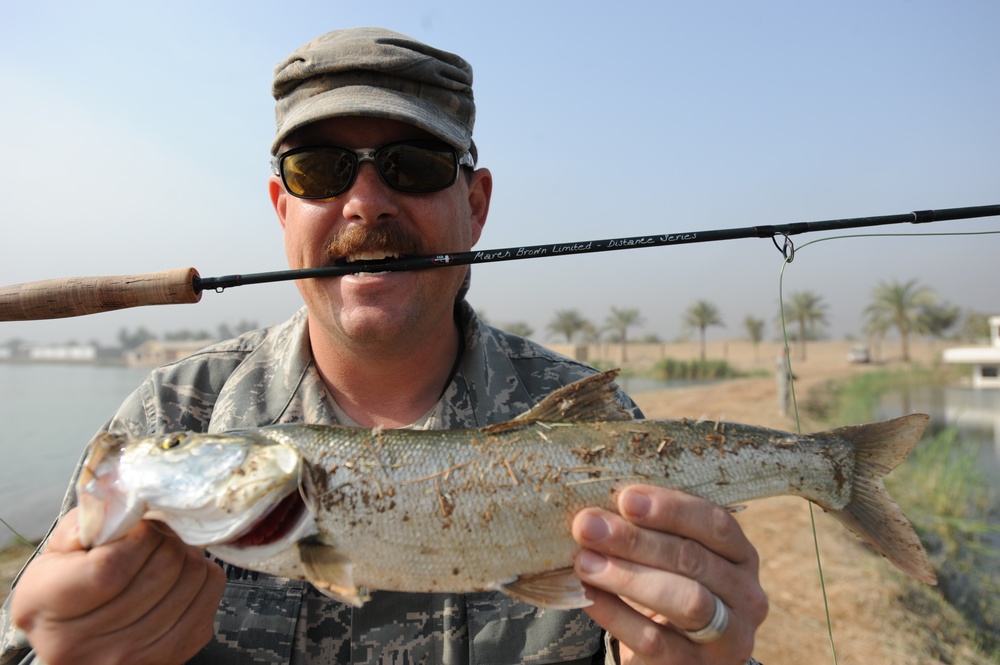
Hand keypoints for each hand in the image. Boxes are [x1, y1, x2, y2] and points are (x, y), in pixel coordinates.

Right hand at [11, 508, 225, 664]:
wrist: (76, 638)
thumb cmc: (67, 584)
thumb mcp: (60, 549)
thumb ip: (91, 520)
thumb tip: (129, 501)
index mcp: (46, 604)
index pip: (113, 567)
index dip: (140, 535)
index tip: (140, 525)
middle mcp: (82, 642)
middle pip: (162, 569)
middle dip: (166, 538)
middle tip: (155, 535)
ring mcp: (128, 656)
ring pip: (192, 579)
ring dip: (186, 555)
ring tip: (166, 554)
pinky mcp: (169, 655)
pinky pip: (210, 595)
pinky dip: (203, 575)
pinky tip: (180, 575)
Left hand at [572, 486, 767, 663]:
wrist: (678, 654)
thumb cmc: (671, 588)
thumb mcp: (674, 559)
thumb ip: (651, 532)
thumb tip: (599, 511)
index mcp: (742, 556)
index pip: (716, 524)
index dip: (671, 509)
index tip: (626, 498)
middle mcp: (746, 597)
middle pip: (693, 559)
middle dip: (635, 540)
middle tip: (587, 527)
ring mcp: (728, 638)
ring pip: (684, 601)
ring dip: (627, 576)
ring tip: (584, 561)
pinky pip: (655, 641)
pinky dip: (617, 615)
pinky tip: (588, 597)